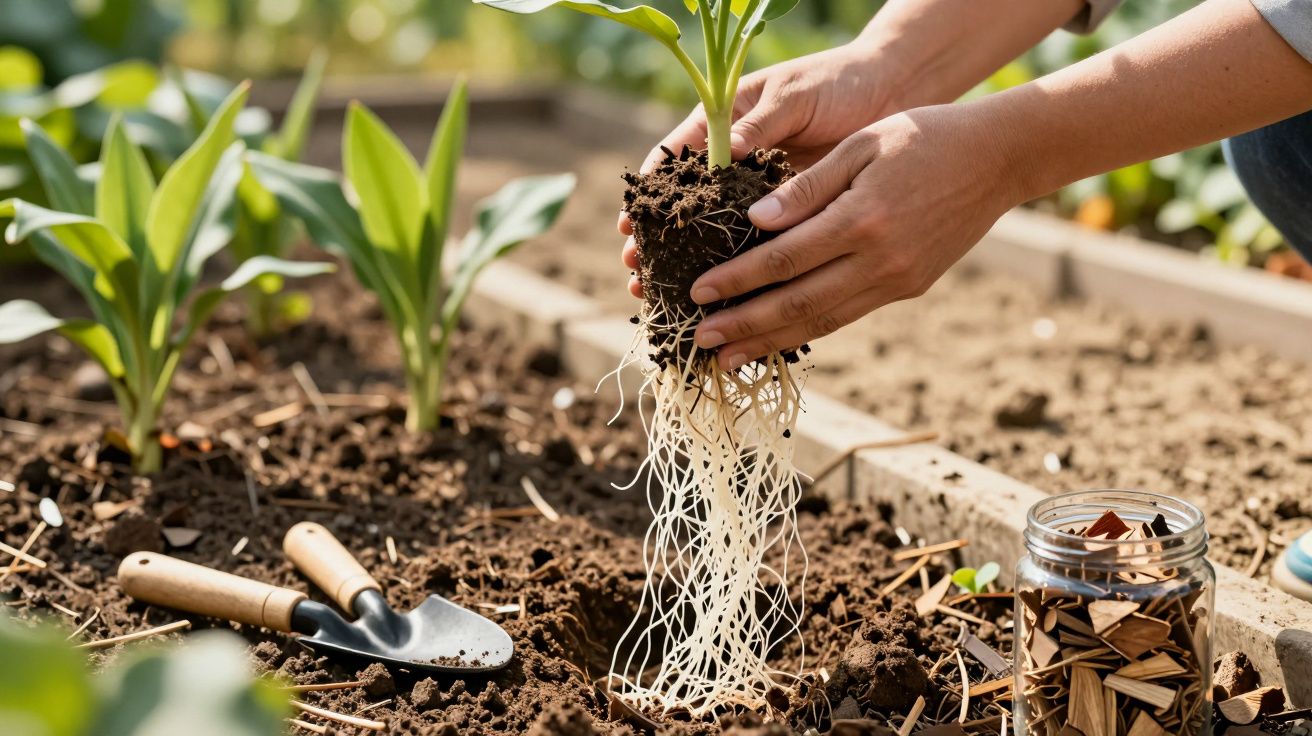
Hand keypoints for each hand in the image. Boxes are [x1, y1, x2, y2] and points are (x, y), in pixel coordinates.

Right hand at [620, 41, 904, 296]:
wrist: (891, 92)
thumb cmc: (838, 81)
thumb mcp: (795, 95)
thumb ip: (763, 123)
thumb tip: (728, 149)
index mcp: (724, 123)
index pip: (674, 160)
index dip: (651, 193)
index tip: (631, 224)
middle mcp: (734, 161)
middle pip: (686, 206)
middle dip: (659, 241)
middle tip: (636, 272)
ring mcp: (760, 191)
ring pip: (716, 233)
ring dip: (691, 265)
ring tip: (662, 294)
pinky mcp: (790, 214)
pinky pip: (759, 245)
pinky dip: (741, 271)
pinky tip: (724, 300)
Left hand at [687, 104, 1023, 369]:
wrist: (998, 159)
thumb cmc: (922, 137)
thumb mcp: (859, 145)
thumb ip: (806, 186)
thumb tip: (755, 221)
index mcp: (861, 219)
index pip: (783, 260)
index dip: (736, 280)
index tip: (697, 292)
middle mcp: (879, 260)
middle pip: (797, 303)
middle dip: (744, 325)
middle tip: (700, 342)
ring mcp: (897, 280)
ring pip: (823, 320)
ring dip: (771, 341)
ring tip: (729, 357)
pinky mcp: (908, 288)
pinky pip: (848, 314)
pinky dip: (809, 330)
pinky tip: (778, 338)